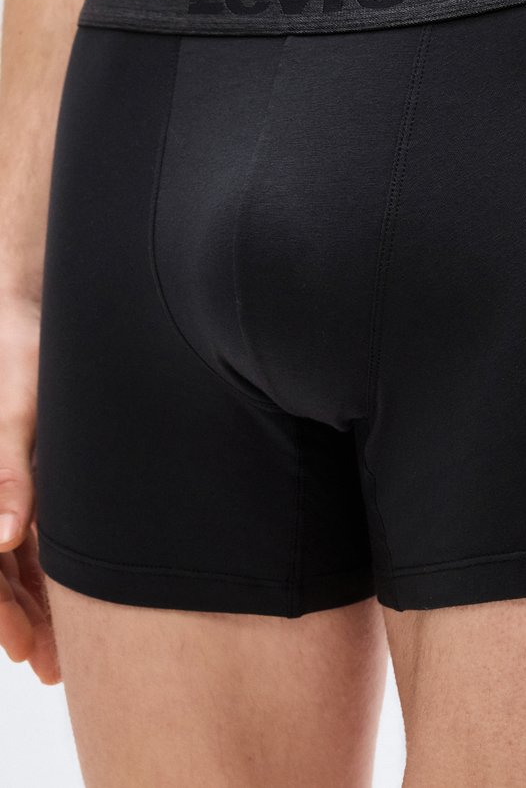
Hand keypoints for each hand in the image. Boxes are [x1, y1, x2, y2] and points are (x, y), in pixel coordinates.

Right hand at [0, 294, 60, 684]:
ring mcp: (3, 486)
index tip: (24, 649)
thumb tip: (0, 539)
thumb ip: (8, 473)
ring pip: (10, 563)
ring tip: (60, 653)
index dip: (0, 610)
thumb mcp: (17, 412)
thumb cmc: (20, 354)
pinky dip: (42, 573)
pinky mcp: (23, 476)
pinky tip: (64, 602)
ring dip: (33, 605)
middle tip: (51, 666)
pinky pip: (27, 537)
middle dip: (20, 621)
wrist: (29, 314)